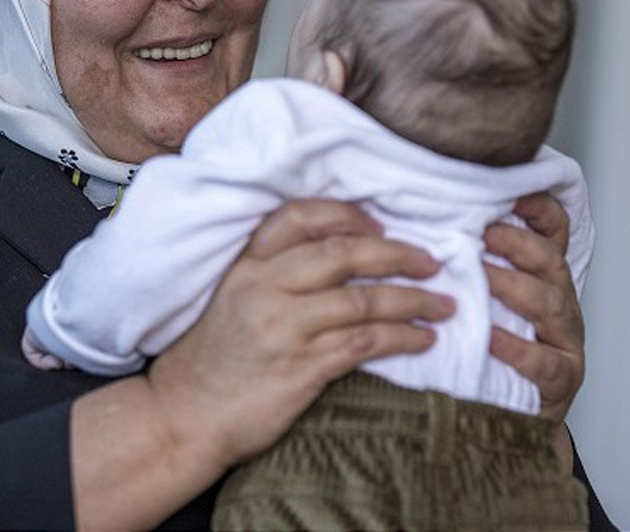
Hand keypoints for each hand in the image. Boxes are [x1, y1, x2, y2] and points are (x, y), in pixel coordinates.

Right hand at [147, 199, 452, 468]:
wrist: (186, 415)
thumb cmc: (217, 358)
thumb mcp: (234, 298)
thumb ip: (277, 273)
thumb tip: (350, 254)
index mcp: (247, 265)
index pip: (299, 218)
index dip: (346, 215)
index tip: (381, 224)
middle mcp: (263, 288)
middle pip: (342, 254)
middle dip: (396, 254)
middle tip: (431, 261)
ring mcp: (282, 328)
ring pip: (363, 300)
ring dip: (413, 300)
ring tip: (442, 305)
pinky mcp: (300, 368)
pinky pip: (364, 343)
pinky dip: (401, 338)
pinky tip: (422, 339)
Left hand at [482, 192, 584, 423]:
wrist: (505, 416)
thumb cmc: (487, 350)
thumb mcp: (480, 298)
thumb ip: (465, 261)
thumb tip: (421, 219)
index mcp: (544, 276)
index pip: (553, 230)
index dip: (538, 208)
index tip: (510, 191)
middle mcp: (560, 301)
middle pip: (549, 260)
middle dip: (517, 242)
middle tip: (483, 232)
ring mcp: (565, 341)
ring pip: (548, 304)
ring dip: (513, 286)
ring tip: (481, 276)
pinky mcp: (562, 380)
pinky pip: (543, 362)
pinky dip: (517, 348)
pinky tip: (490, 339)